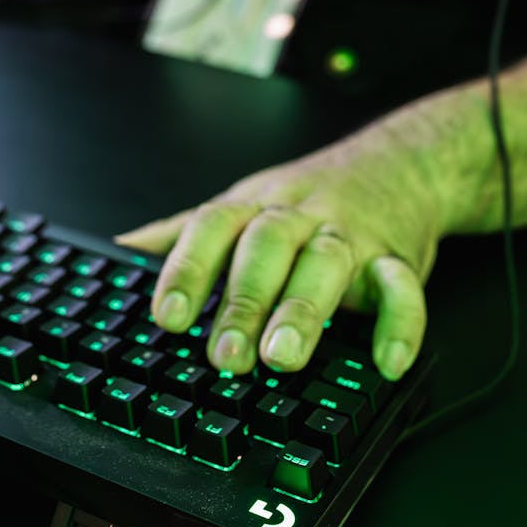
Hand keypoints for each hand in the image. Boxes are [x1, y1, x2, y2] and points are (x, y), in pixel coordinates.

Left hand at [116, 132, 443, 381]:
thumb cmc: (309, 196)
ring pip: (328, 262)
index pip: (213, 226)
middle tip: (224, 356)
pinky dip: (400, 323)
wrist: (402, 164)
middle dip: (244, 300)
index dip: (188, 270)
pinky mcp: (400, 256)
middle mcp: (300, 215)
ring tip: (282, 357)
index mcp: (256, 204)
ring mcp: (352, 234)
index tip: (167, 317)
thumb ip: (185, 231)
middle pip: (268, 246)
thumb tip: (121, 251)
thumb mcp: (243, 202)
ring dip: (304, 309)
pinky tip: (386, 362)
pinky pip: (405, 287)